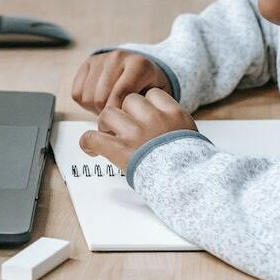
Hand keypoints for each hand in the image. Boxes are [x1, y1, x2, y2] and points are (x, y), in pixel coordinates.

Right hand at [71, 50, 170, 114]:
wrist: (143, 68)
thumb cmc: (150, 88)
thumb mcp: (156, 98)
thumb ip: (146, 109)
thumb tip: (128, 126)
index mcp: (139, 64)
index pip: (121, 94)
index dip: (119, 114)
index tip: (124, 124)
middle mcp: (118, 57)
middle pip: (100, 98)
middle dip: (107, 114)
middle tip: (117, 118)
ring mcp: (101, 58)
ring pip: (87, 97)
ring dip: (96, 109)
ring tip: (109, 108)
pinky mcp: (87, 63)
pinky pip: (77, 92)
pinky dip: (85, 103)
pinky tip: (99, 101)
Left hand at [79, 88, 196, 171]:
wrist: (189, 185)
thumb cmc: (191, 167)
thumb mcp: (191, 137)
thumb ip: (175, 125)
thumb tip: (163, 126)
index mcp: (174, 114)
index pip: (152, 94)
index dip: (145, 104)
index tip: (143, 115)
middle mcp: (154, 119)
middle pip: (129, 100)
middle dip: (125, 112)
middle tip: (125, 128)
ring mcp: (136, 133)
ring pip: (108, 113)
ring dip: (106, 124)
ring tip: (109, 136)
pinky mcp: (120, 149)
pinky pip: (93, 137)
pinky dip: (88, 143)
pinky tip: (92, 149)